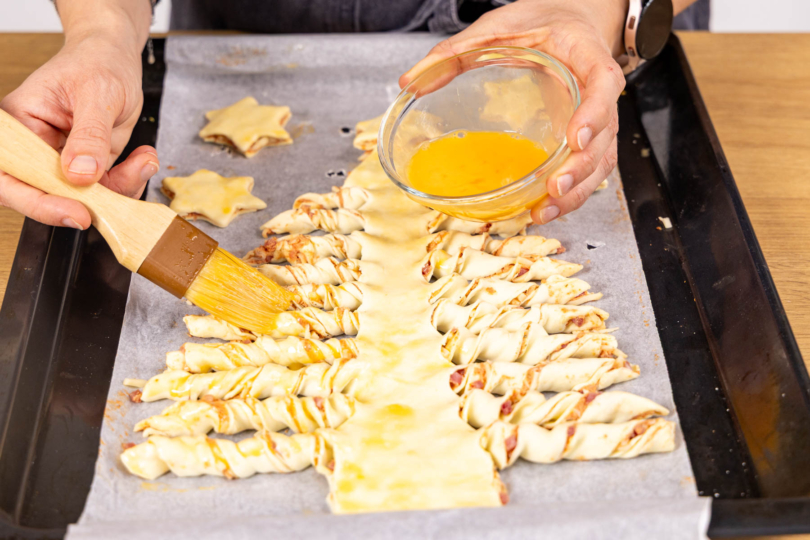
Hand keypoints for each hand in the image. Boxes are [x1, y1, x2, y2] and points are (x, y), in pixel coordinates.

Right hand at [0, 32, 156, 228]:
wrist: (115, 56)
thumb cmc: (97, 62)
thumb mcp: (97, 93)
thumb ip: (89, 135)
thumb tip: (80, 173)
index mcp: (19, 124)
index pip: (13, 177)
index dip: (39, 202)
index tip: (76, 211)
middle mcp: (36, 147)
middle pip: (48, 195)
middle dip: (89, 201)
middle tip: (117, 199)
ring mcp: (64, 160)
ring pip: (85, 197)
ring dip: (120, 188)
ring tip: (142, 161)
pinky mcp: (89, 166)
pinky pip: (107, 188)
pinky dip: (130, 180)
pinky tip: (143, 159)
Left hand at [401, 0, 626, 223]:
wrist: (569, 20)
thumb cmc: (542, 22)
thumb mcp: (499, 26)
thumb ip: (457, 50)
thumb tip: (411, 80)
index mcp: (586, 54)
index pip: (604, 84)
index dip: (595, 113)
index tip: (576, 138)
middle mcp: (598, 90)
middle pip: (607, 135)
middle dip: (582, 168)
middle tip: (554, 188)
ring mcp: (598, 117)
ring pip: (601, 160)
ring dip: (577, 191)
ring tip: (544, 211)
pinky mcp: (588, 137)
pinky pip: (589, 169)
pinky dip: (572, 193)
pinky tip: (544, 209)